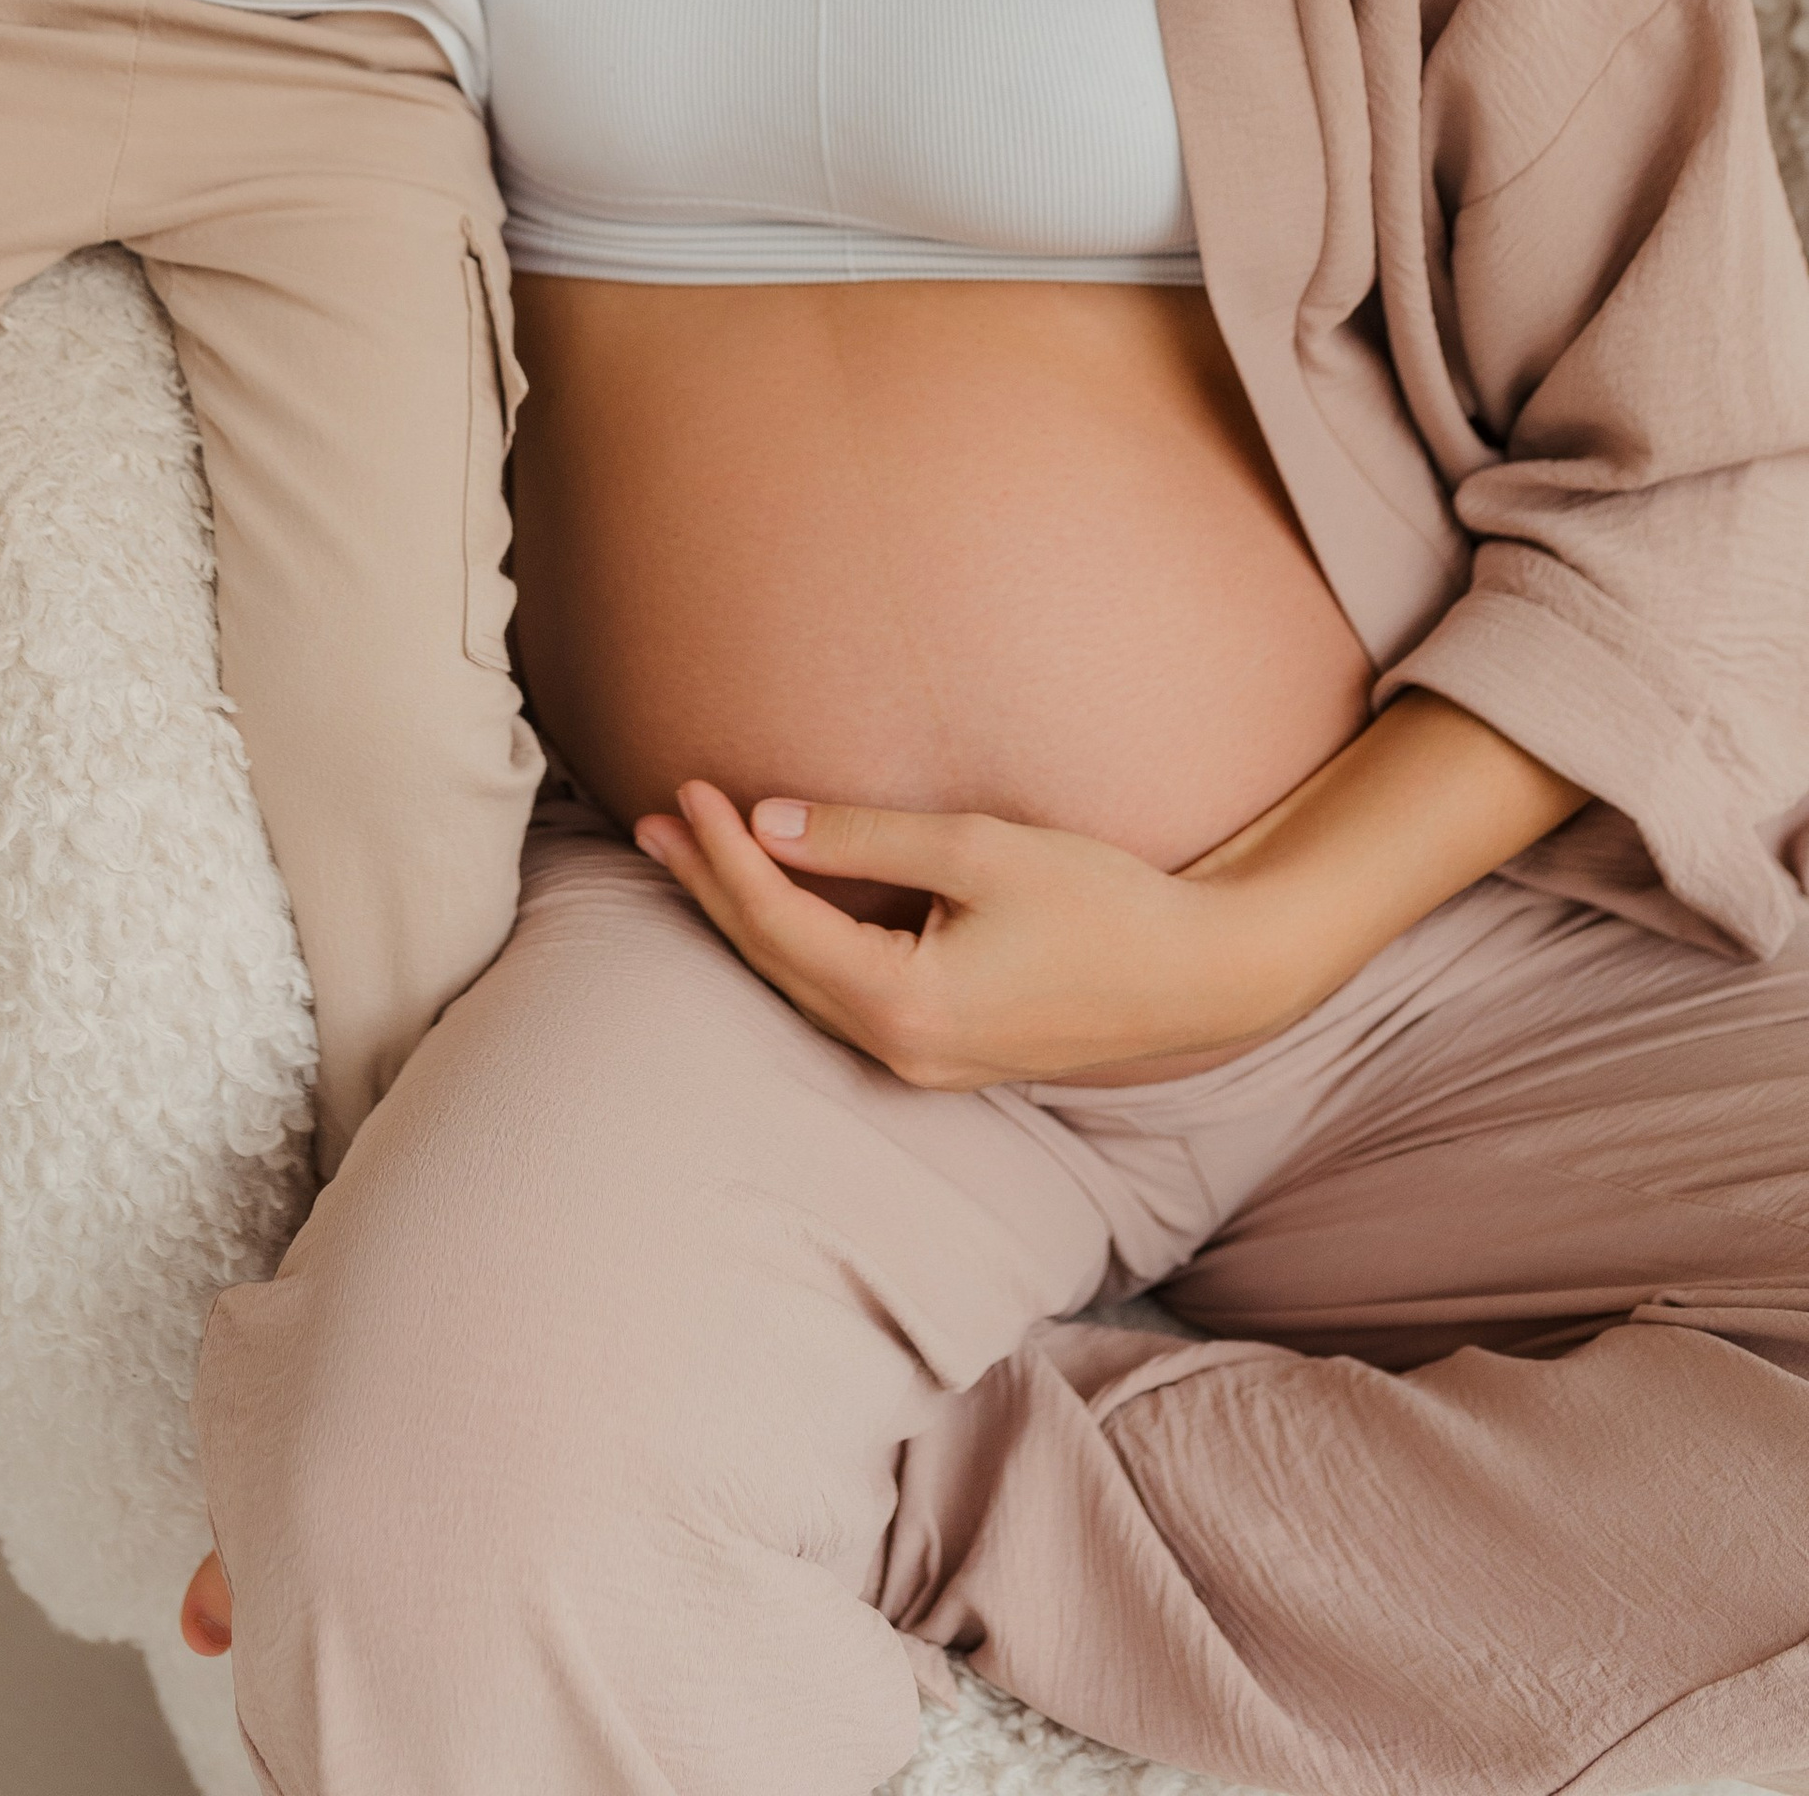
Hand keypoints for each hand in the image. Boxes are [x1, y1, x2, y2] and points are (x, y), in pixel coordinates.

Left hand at [632, 785, 1315, 1090]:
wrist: (1199, 978)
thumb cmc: (1101, 905)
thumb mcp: (982, 850)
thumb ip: (866, 839)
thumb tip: (767, 821)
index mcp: (904, 1005)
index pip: (779, 924)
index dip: (724, 855)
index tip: (691, 788)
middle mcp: (900, 1050)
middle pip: (774, 962)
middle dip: (709, 888)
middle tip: (652, 821)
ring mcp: (921, 1062)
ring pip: (801, 985)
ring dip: (744, 917)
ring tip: (691, 854)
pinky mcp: (943, 1052)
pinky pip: (838, 997)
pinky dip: (793, 945)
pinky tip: (772, 906)